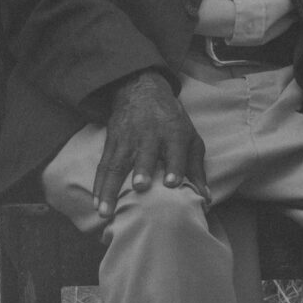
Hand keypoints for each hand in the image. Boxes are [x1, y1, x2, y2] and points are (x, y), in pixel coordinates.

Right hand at [92, 69, 206, 221]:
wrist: (140, 91)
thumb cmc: (171, 121)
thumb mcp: (190, 138)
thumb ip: (196, 168)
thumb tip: (205, 198)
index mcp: (173, 133)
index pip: (175, 151)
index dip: (174, 166)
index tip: (172, 183)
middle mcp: (149, 135)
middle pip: (144, 154)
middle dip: (141, 170)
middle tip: (139, 187)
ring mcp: (126, 139)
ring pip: (116, 164)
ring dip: (109, 188)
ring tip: (105, 211)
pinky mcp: (111, 143)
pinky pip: (103, 166)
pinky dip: (98, 185)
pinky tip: (96, 204)